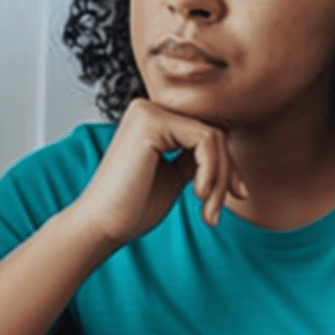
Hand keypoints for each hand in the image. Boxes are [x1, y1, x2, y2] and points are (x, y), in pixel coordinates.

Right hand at [69, 98, 247, 245]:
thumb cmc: (133, 208)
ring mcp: (149, 111)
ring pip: (214, 136)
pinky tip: (198, 195)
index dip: (226, 165)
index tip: (233, 196)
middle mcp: (149, 108)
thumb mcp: (174, 176)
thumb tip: (228, 148)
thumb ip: (195, 158)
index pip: (207, 131)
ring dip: (220, 179)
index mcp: (152, 119)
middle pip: (214, 131)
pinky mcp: (151, 122)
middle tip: (217, 211)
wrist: (101, 226)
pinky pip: (205, 140)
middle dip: (225, 174)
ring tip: (209, 211)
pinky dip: (212, 171)